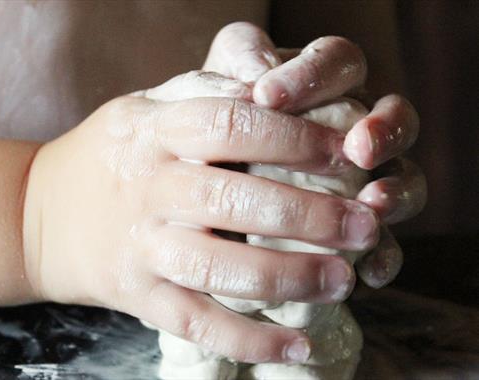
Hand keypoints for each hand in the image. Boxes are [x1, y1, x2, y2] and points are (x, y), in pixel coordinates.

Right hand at [22, 74, 381, 362]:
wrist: (37, 212)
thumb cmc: (109, 155)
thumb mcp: (144, 109)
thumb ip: (202, 97)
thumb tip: (271, 88)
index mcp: (153, 132)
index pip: (232, 124)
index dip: (296, 136)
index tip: (347, 152)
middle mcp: (147, 188)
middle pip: (234, 198)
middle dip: (309, 214)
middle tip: (366, 226)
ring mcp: (140, 246)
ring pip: (219, 269)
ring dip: (288, 276)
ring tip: (343, 280)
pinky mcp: (136, 294)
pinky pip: (196, 322)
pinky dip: (248, 339)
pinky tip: (296, 344)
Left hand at [203, 22, 426, 287]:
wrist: (206, 189)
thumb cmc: (214, 131)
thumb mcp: (216, 89)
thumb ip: (238, 61)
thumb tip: (256, 72)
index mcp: (326, 86)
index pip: (340, 64)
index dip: (312, 75)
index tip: (265, 96)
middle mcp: (356, 130)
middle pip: (396, 120)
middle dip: (383, 132)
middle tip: (358, 148)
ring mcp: (367, 182)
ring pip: (406, 181)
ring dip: (396, 192)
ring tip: (373, 203)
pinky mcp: (361, 232)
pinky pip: (389, 243)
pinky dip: (385, 256)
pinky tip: (369, 271)